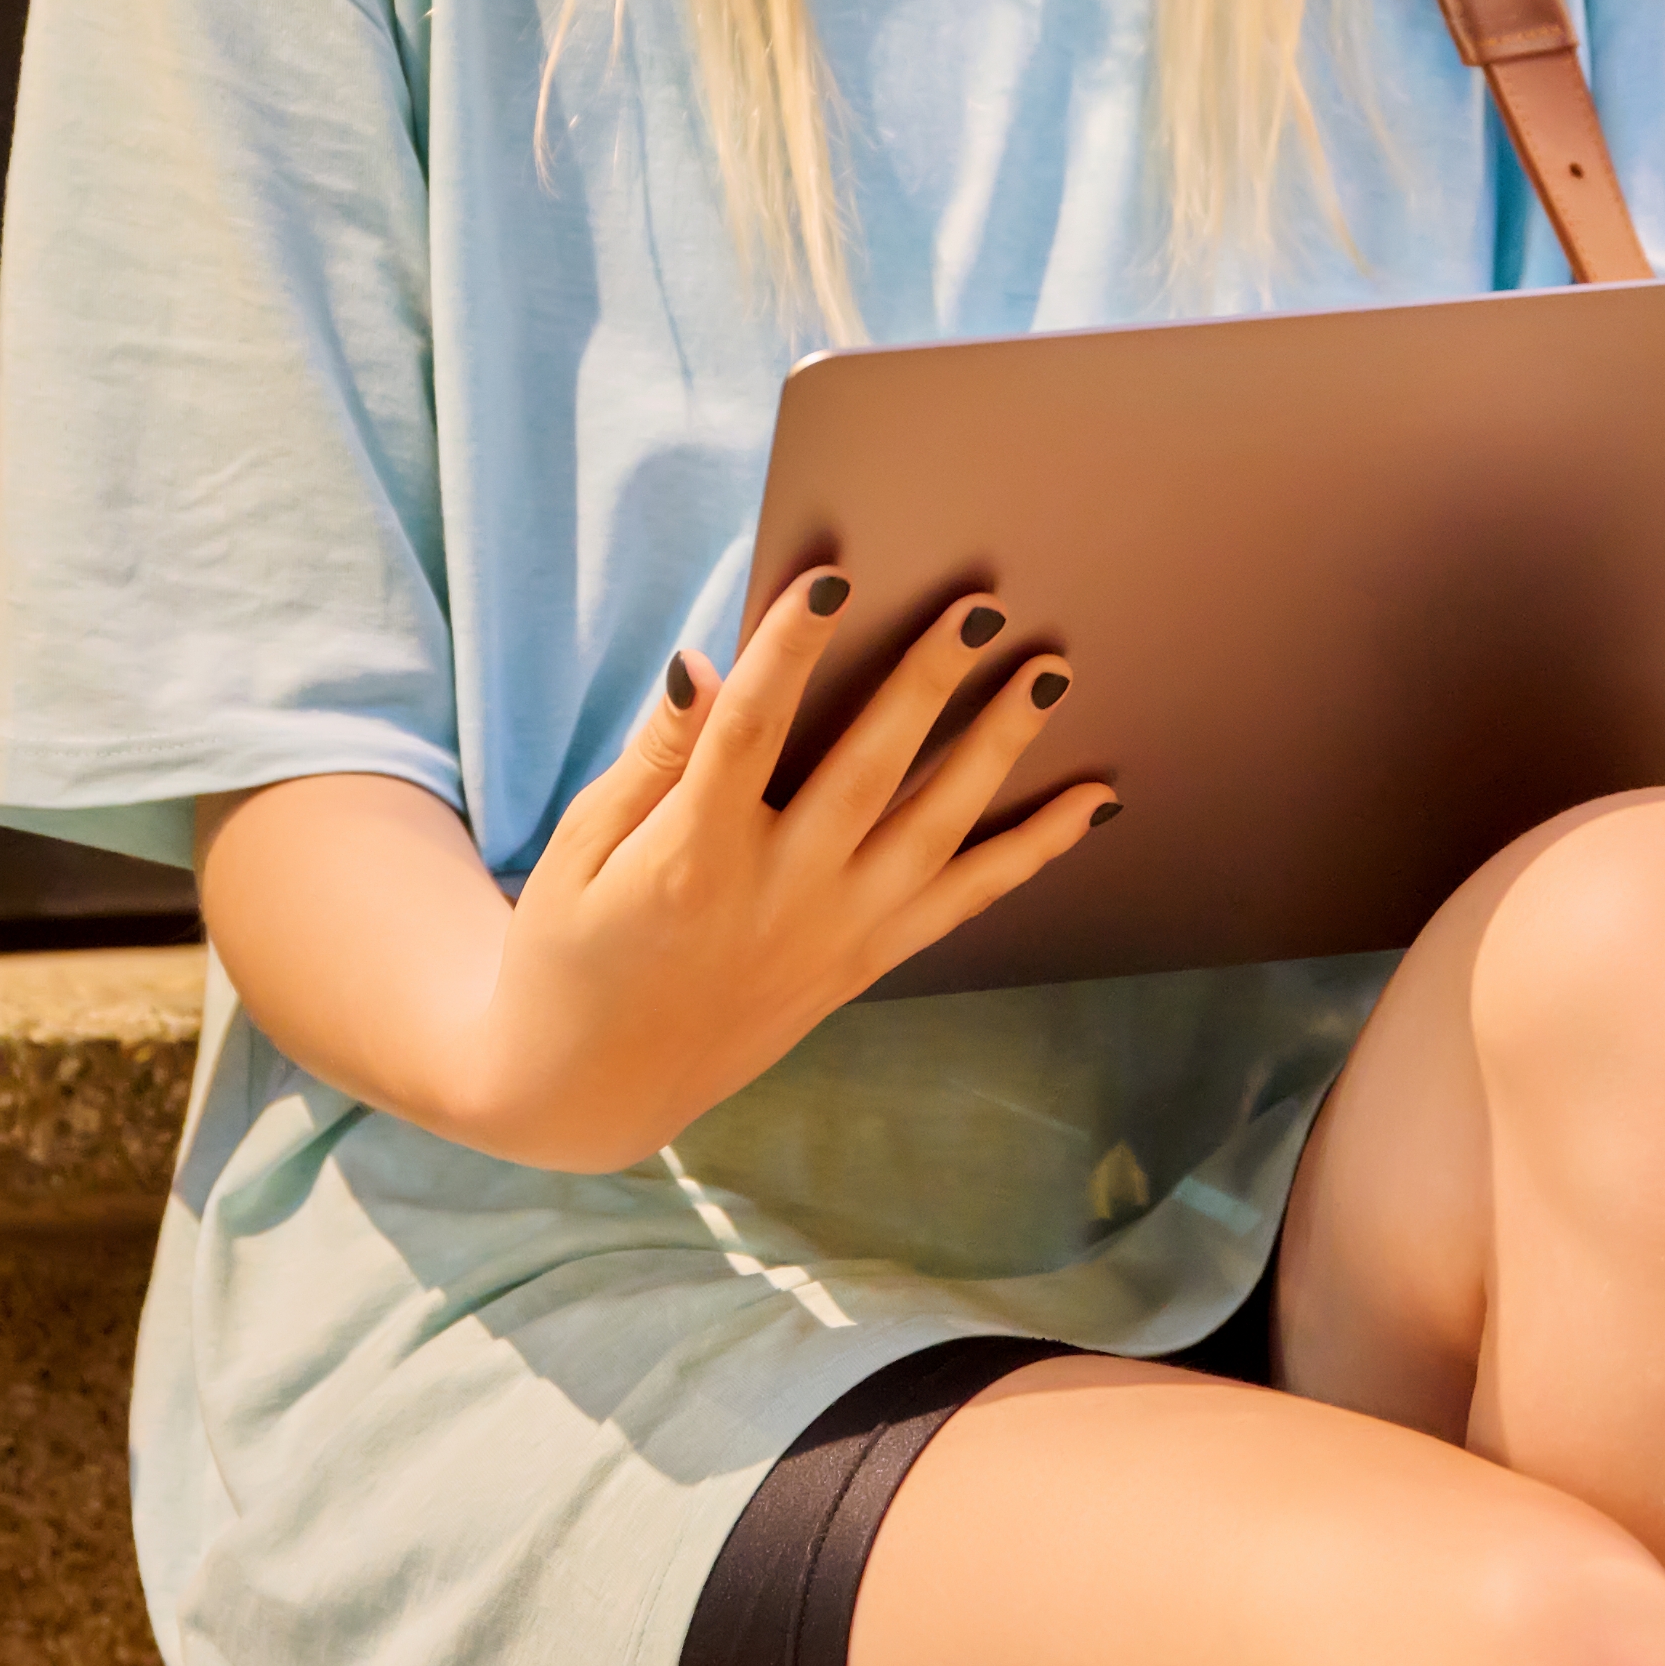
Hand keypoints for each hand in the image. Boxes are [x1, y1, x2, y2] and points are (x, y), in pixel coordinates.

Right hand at [470, 569, 1113, 1171]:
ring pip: (935, 831)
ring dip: (998, 749)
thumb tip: (703, 665)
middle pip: (867, 772)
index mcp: (690, 862)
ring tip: (1049, 675)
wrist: (594, 1086)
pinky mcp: (865, 961)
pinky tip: (1092, 802)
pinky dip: (1034, 850)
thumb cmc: (572, 946)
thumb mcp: (580, 849)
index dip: (788, 651)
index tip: (831, 579)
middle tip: (983, 606)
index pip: (747, 735)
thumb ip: (654, 759)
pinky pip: (965, 900)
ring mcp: (833, 933)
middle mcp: (777, 897)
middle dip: (927, 683)